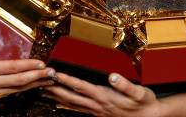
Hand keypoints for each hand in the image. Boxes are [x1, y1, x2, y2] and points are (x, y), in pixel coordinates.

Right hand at [0, 31, 55, 112]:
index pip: (11, 68)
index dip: (28, 66)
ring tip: (48, 79)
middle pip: (19, 80)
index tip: (41, 63)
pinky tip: (31, 86)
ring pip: (18, 88)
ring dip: (34, 83)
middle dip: (38, 76)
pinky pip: (11, 93)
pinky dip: (23, 89)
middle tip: (53, 72)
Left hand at [42, 72, 163, 116]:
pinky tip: (59, 103)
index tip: (54, 73)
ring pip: (72, 104)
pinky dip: (66, 105)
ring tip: (43, 90)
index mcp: (105, 97)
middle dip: (55, 88)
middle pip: (71, 96)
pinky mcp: (99, 113)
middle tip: (40, 80)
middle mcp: (98, 105)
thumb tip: (112, 75)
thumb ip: (125, 85)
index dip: (66, 79)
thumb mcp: (139, 92)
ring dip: (56, 96)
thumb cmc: (145, 103)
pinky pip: (78, 109)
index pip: (81, 86)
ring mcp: (97, 111)